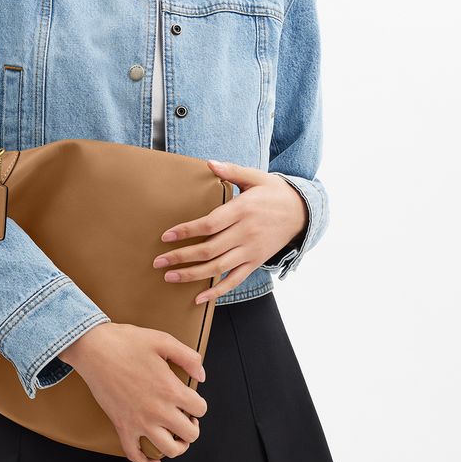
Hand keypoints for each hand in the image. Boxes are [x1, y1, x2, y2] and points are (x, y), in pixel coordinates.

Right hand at [58, 322, 207, 461]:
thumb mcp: (163, 340)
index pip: (200, 409)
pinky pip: (135, 455)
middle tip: (185, 416)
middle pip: (190, 434)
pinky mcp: (122, 426)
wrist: (93, 348)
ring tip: (174, 435)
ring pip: (168, 450)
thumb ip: (189, 357)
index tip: (192, 399)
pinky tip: (153, 457)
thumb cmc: (126, 342)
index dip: (199, 404)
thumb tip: (201, 376)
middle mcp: (158, 411)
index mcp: (170, 390)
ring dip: (177, 446)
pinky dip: (146, 461)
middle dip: (192, 426)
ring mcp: (139, 422)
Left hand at [154, 159, 308, 305]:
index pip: (209, 224)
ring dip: (192, 275)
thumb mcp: (255, 177)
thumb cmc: (274, 192)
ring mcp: (251, 250)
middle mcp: (246, 233)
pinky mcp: (255, 262)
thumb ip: (231, 171)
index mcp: (242, 210)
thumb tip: (209, 163)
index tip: (166, 237)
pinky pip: (235, 280)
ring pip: (218, 267)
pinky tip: (199, 298)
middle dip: (181, 257)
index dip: (186, 231)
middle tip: (158, 262)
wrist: (302, 212)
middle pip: (209, 249)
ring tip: (170, 277)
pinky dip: (217, 291)